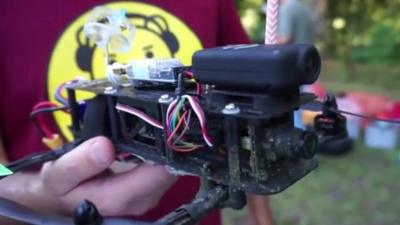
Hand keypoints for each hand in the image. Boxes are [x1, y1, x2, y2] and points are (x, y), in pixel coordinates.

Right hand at [0, 136, 176, 217]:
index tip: (165, 122)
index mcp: (123, 197)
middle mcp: (142, 200)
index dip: (169, 146)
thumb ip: (80, 163)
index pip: (163, 171)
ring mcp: (147, 196)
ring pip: (172, 168)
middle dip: (171, 144)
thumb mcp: (59, 175)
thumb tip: (105, 146)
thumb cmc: (59, 188)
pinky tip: (152, 138)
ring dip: (168, 147)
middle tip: (162, 116)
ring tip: (159, 123)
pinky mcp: (147, 189)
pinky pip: (164, 169)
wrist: (58, 201)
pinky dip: (162, 153)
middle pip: (174, 168)